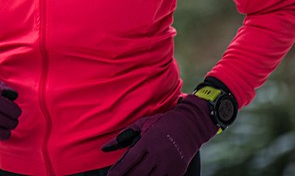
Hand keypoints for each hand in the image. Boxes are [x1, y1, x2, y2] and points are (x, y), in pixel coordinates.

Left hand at [101, 95, 217, 175]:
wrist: (189, 126)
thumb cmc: (162, 124)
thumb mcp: (142, 125)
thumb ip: (123, 137)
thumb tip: (104, 148)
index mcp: (147, 142)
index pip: (129, 161)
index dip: (118, 171)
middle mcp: (157, 155)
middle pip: (137, 173)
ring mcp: (168, 165)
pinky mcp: (176, 172)